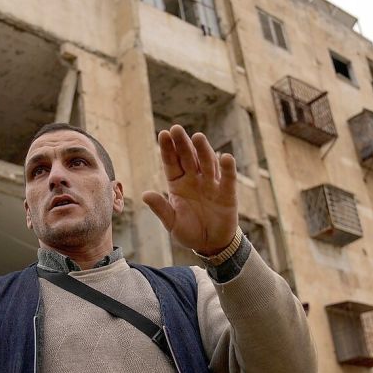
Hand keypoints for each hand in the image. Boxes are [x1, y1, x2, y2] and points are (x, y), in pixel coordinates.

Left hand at [142, 125, 238, 254]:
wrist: (211, 244)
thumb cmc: (189, 231)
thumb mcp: (172, 223)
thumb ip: (161, 209)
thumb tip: (145, 195)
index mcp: (178, 184)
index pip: (171, 163)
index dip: (167, 149)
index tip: (163, 134)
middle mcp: (194, 179)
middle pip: (188, 158)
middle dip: (182, 143)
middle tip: (176, 128)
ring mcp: (211, 184)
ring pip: (207, 163)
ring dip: (203, 150)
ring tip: (198, 137)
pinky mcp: (227, 193)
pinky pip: (227, 179)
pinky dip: (227, 168)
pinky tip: (226, 157)